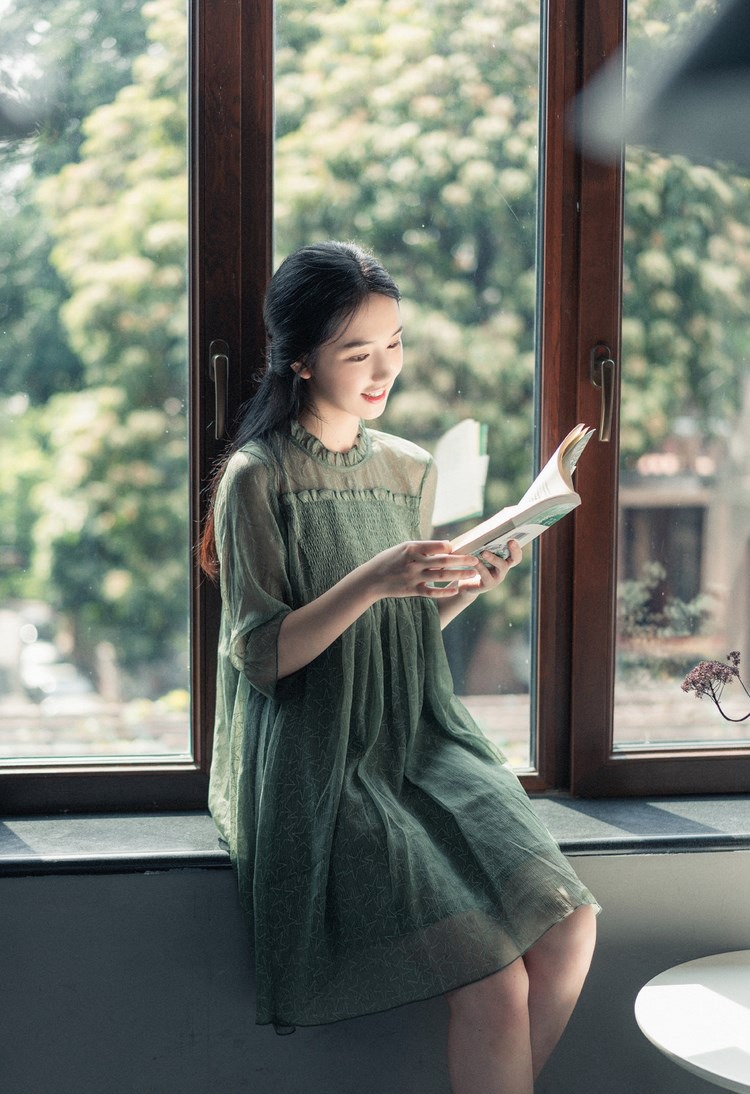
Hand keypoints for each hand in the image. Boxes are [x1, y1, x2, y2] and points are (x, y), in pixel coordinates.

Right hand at [363, 540, 481, 599]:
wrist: (371, 578)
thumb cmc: (389, 560)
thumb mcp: (403, 548)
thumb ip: (422, 547)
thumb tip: (445, 546)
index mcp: (412, 548)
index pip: (437, 546)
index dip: (451, 547)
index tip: (461, 548)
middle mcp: (414, 562)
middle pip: (443, 561)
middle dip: (462, 560)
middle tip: (476, 559)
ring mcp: (413, 577)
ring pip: (441, 576)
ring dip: (458, 574)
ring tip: (473, 573)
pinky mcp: (412, 590)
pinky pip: (431, 591)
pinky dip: (444, 591)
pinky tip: (455, 590)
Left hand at [452, 539, 522, 595]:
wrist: (466, 585)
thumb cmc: (473, 565)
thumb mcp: (479, 555)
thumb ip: (484, 545)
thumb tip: (484, 530)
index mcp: (503, 561)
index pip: (516, 554)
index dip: (517, 548)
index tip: (513, 539)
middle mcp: (503, 569)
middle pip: (514, 559)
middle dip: (514, 549)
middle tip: (510, 540)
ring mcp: (497, 578)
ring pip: (501, 566)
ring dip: (493, 558)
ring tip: (483, 552)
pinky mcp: (488, 584)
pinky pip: (486, 574)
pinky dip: (480, 566)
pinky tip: (474, 561)